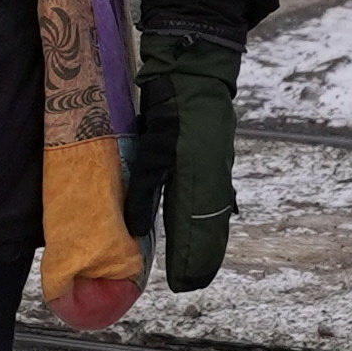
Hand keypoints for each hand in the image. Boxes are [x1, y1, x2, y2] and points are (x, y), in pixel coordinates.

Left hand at [121, 26, 241, 293]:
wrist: (196, 65)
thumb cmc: (171, 103)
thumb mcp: (153, 145)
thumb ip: (144, 188)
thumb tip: (136, 229)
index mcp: (201, 178)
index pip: (197, 231)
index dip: (191, 259)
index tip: (184, 284)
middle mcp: (214, 177)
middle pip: (209, 227)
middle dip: (200, 256)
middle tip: (191, 283)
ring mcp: (216, 166)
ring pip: (210, 213)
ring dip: (204, 240)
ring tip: (196, 265)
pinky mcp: (212, 155)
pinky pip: (210, 196)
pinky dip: (204, 218)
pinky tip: (199, 225)